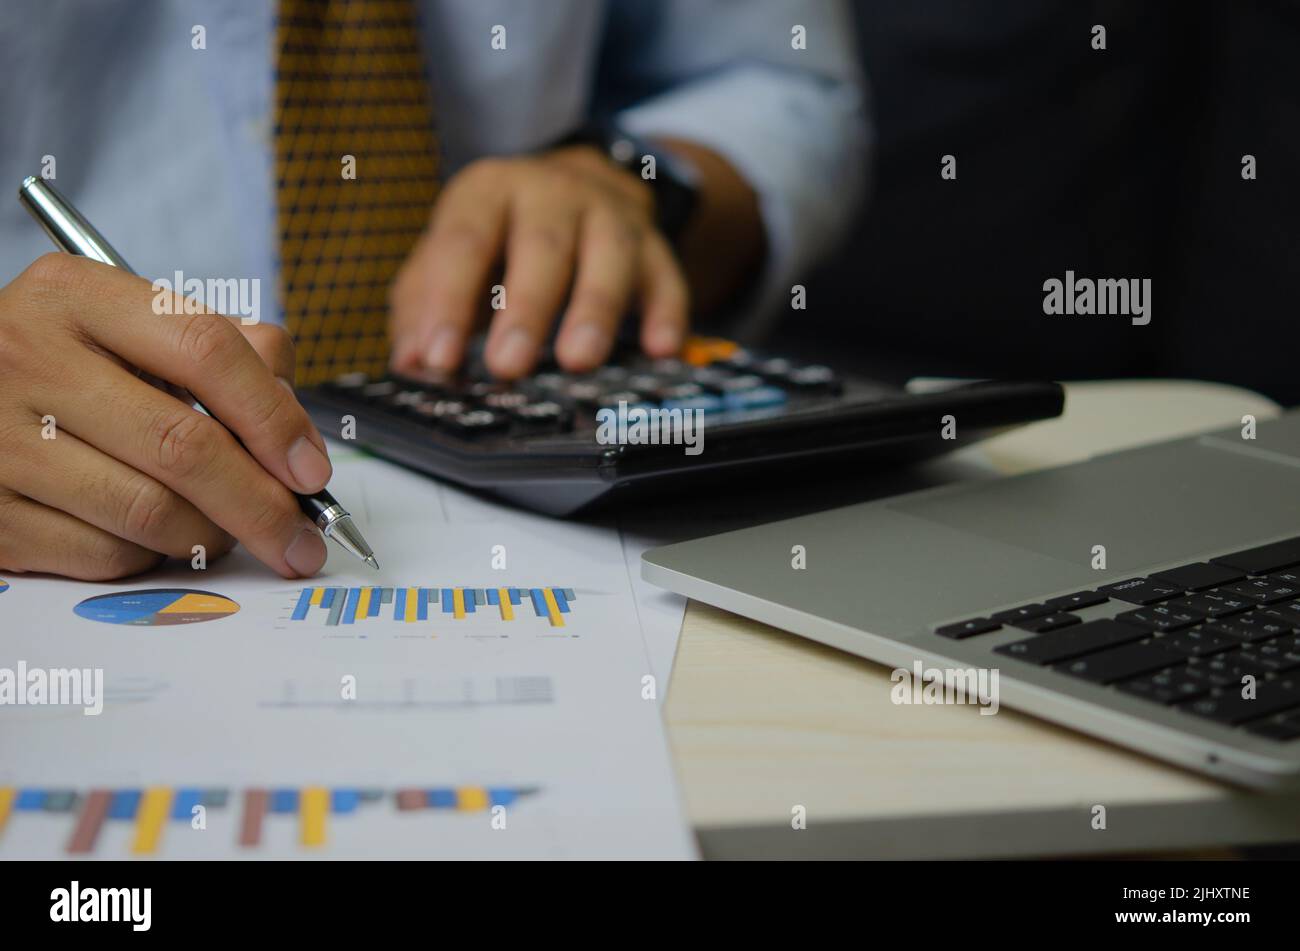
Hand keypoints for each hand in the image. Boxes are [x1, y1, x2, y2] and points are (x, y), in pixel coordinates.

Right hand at [0, 254, 334, 580]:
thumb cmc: (74, 363)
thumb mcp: (138, 328)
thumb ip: (231, 355)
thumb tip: (299, 438)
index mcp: (76, 295)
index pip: (206, 350)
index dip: (275, 418)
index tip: (313, 471)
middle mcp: (25, 357)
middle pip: (183, 446)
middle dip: (263, 505)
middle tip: (302, 539)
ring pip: (149, 512)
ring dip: (212, 536)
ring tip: (230, 532)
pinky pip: (104, 555)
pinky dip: (152, 558)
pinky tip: (159, 539)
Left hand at [389, 145, 689, 378]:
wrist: (575, 189)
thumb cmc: (499, 238)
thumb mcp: (450, 255)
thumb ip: (423, 305)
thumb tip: (410, 363)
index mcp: (489, 192)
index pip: (464, 244)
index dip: (449, 303)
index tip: (440, 360)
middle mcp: (552, 193)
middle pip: (541, 246)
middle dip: (525, 309)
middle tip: (508, 366)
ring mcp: (610, 216)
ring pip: (609, 256)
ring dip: (595, 309)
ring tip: (578, 362)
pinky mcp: (655, 246)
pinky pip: (667, 277)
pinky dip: (666, 313)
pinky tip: (660, 351)